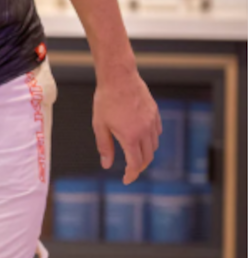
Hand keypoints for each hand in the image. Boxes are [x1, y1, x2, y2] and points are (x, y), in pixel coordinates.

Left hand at [92, 67, 161, 184]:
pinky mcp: (155, 113)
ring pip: (154, 145)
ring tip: (134, 155)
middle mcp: (145, 131)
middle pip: (147, 157)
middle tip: (129, 170)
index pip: (136, 164)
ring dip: (146, 154)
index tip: (126, 180)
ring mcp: (152, 121)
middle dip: (139, 167)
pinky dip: (151, 140)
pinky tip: (142, 139)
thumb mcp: (100, 126)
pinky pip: (157, 132)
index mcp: (131, 137)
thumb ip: (105, 147)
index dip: (131, 175)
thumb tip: (107, 165)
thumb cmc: (106, 100)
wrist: (119, 77)